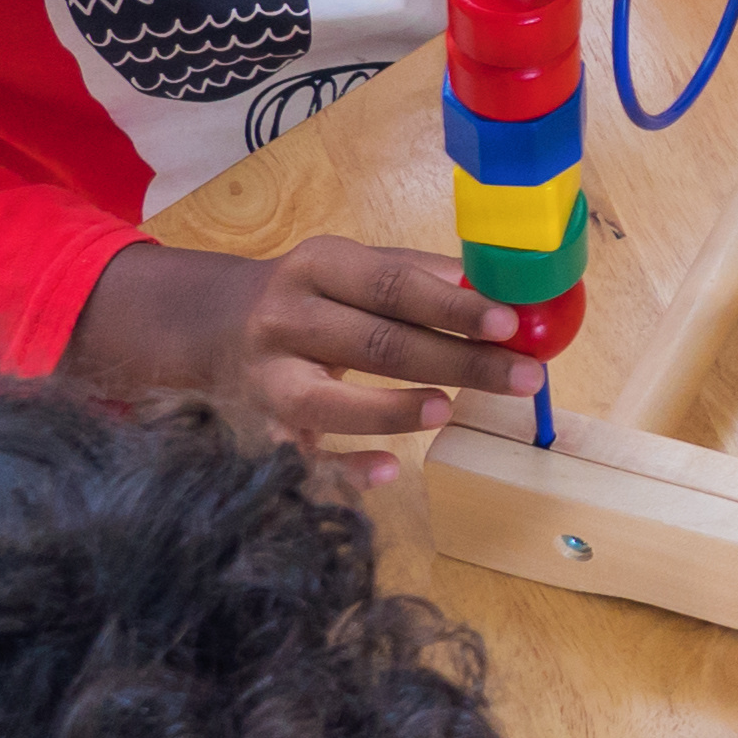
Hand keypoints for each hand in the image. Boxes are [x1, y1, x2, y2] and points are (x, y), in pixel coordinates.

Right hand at [71, 236, 535, 472]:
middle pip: (376, 344)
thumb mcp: (351, 266)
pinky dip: (343, 469)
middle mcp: (284, 321)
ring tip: (449, 409)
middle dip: (456, 361)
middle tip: (524, 376)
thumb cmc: (312, 295)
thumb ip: (415, 274)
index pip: (391, 286)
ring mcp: (267, 379)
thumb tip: (492, 286)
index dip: (451, 305)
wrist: (214, 325)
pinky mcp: (262, 428)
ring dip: (391, 409)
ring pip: (328, 401)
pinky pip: (302, 457)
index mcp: (315, 268)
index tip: (509, 322)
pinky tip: (389, 470)